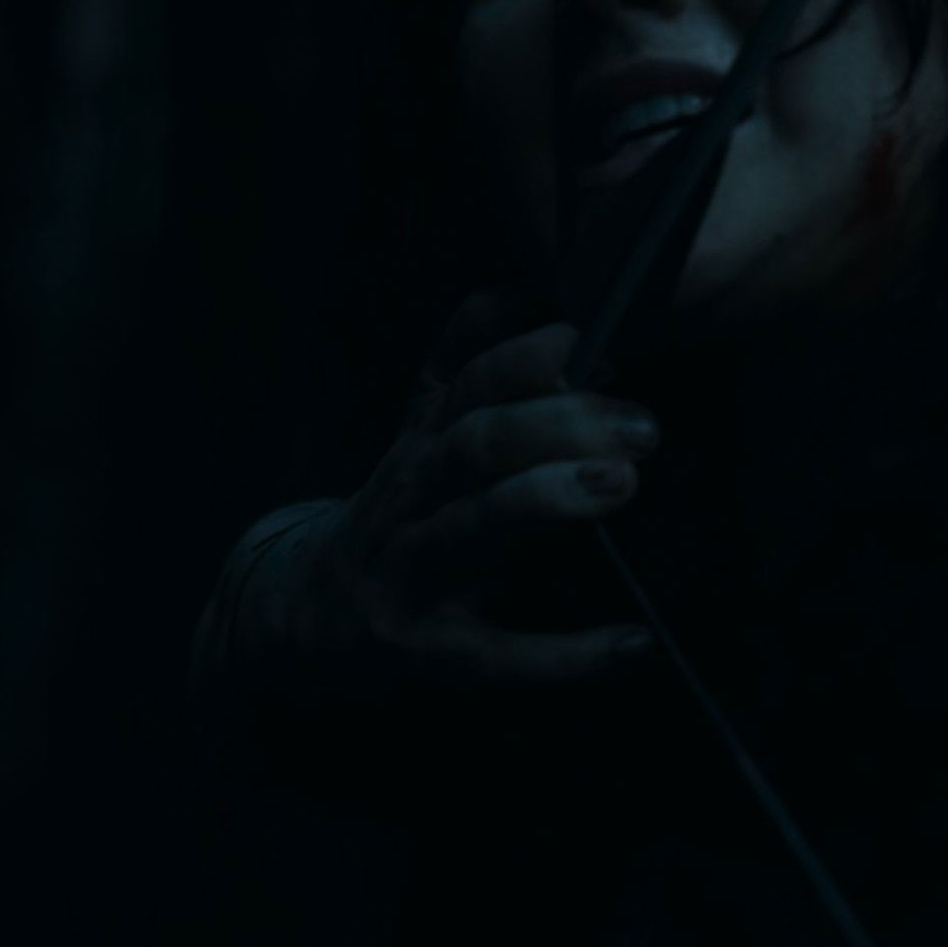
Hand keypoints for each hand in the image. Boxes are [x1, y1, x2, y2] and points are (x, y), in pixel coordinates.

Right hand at [289, 288, 664, 691]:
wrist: (304, 612)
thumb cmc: (395, 513)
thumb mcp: (417, 433)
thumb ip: (458, 362)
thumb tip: (503, 291)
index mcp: (423, 443)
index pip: (469, 385)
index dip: (526, 360)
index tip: (592, 345)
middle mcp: (412, 498)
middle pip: (475, 445)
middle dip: (558, 425)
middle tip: (642, 425)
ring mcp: (411, 574)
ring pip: (471, 527)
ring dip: (545, 500)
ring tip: (623, 484)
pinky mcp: (425, 648)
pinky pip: (496, 654)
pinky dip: (564, 655)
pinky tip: (630, 644)